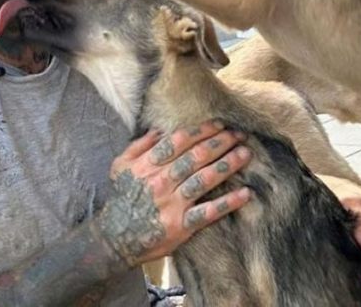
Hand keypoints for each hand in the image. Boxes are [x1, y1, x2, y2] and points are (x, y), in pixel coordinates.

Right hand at [94, 120, 251, 266]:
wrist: (115, 237)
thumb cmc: (120, 198)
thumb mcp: (120, 167)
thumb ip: (138, 146)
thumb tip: (158, 129)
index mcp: (147, 166)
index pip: (178, 142)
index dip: (200, 131)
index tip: (218, 124)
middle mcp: (161, 182)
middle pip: (195, 157)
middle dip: (220, 143)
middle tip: (240, 135)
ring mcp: (173, 204)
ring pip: (204, 180)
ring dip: (227, 165)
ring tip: (245, 154)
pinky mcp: (181, 226)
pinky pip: (208, 212)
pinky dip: (228, 203)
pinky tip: (245, 193)